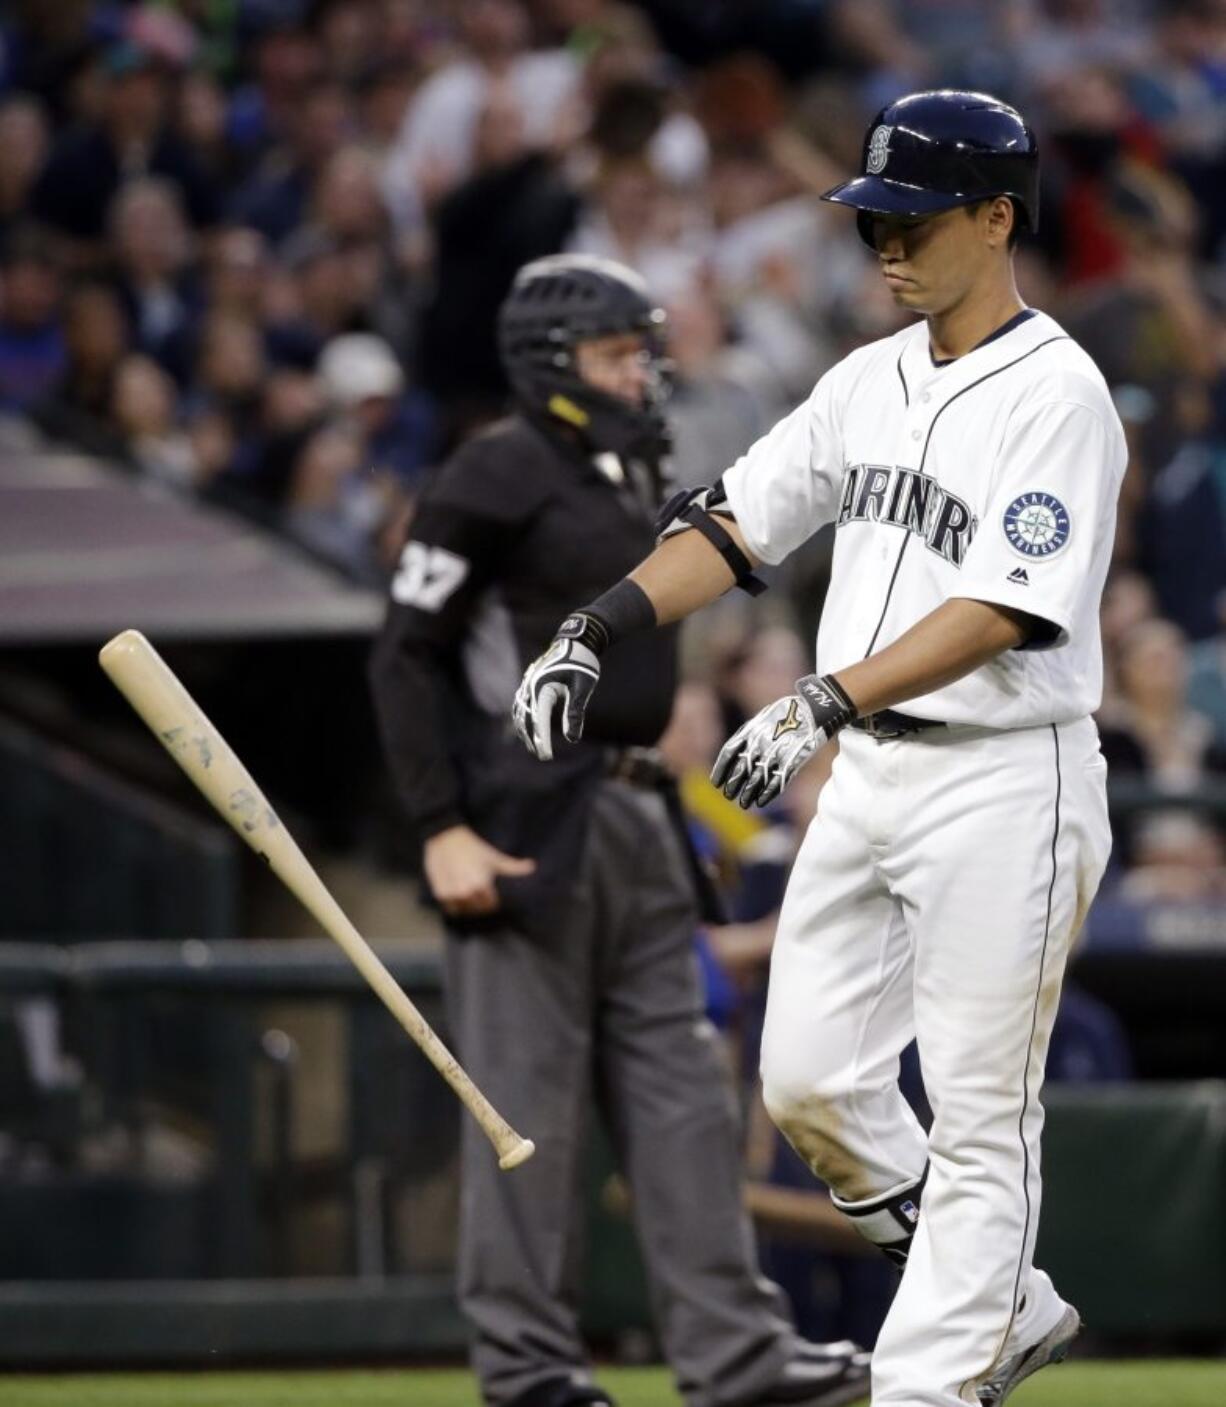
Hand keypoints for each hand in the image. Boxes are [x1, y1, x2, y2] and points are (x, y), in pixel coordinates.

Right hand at [423, 825, 535, 916]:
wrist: (445, 837)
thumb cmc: (473, 847)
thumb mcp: (494, 857)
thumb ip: (513, 867)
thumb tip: (532, 866)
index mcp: (482, 886)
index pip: (491, 906)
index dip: (492, 901)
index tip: (490, 894)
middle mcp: (466, 893)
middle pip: (477, 910)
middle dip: (479, 904)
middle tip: (477, 893)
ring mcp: (452, 894)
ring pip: (463, 911)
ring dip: (466, 906)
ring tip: (466, 893)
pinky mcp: (440, 893)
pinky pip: (449, 908)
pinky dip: (453, 904)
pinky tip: (455, 892)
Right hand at [512, 614, 604, 760]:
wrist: (575, 641)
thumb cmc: (582, 662)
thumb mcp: (582, 688)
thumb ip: (575, 713)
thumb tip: (572, 739)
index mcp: (543, 687)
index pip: (540, 720)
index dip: (542, 740)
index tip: (546, 757)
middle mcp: (531, 686)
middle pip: (526, 718)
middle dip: (533, 738)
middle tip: (543, 756)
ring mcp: (528, 683)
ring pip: (520, 712)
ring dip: (525, 729)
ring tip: (533, 745)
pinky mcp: (530, 682)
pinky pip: (521, 704)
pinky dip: (523, 718)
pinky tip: (528, 727)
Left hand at [711, 673, 855, 808]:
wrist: (815, 707)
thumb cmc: (789, 711)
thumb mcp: (764, 717)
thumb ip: (751, 734)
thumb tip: (739, 752)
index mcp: (751, 730)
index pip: (728, 753)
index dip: (721, 770)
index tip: (716, 782)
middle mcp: (760, 742)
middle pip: (740, 769)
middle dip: (733, 785)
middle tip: (728, 796)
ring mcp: (776, 752)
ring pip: (756, 779)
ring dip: (748, 793)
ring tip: (744, 803)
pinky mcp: (792, 761)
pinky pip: (776, 781)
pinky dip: (767, 793)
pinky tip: (761, 801)